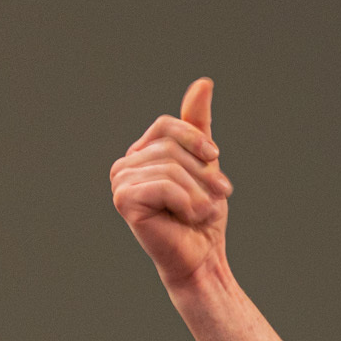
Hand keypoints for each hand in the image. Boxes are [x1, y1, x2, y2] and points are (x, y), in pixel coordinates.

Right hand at [110, 78, 232, 289]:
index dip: (196, 139)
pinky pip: (165, 186)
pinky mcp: (124, 201)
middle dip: (204, 172)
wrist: (202, 257)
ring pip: (171, 168)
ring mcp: (120, 183)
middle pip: (170, 147)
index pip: (166, 125)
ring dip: (200, 192)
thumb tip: (203, 82)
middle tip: (220, 195)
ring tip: (203, 212)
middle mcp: (124, 166)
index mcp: (140, 154)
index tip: (215, 158)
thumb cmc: (203, 215)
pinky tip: (190, 218)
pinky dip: (188, 203)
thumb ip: (198, 125)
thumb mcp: (206, 164)